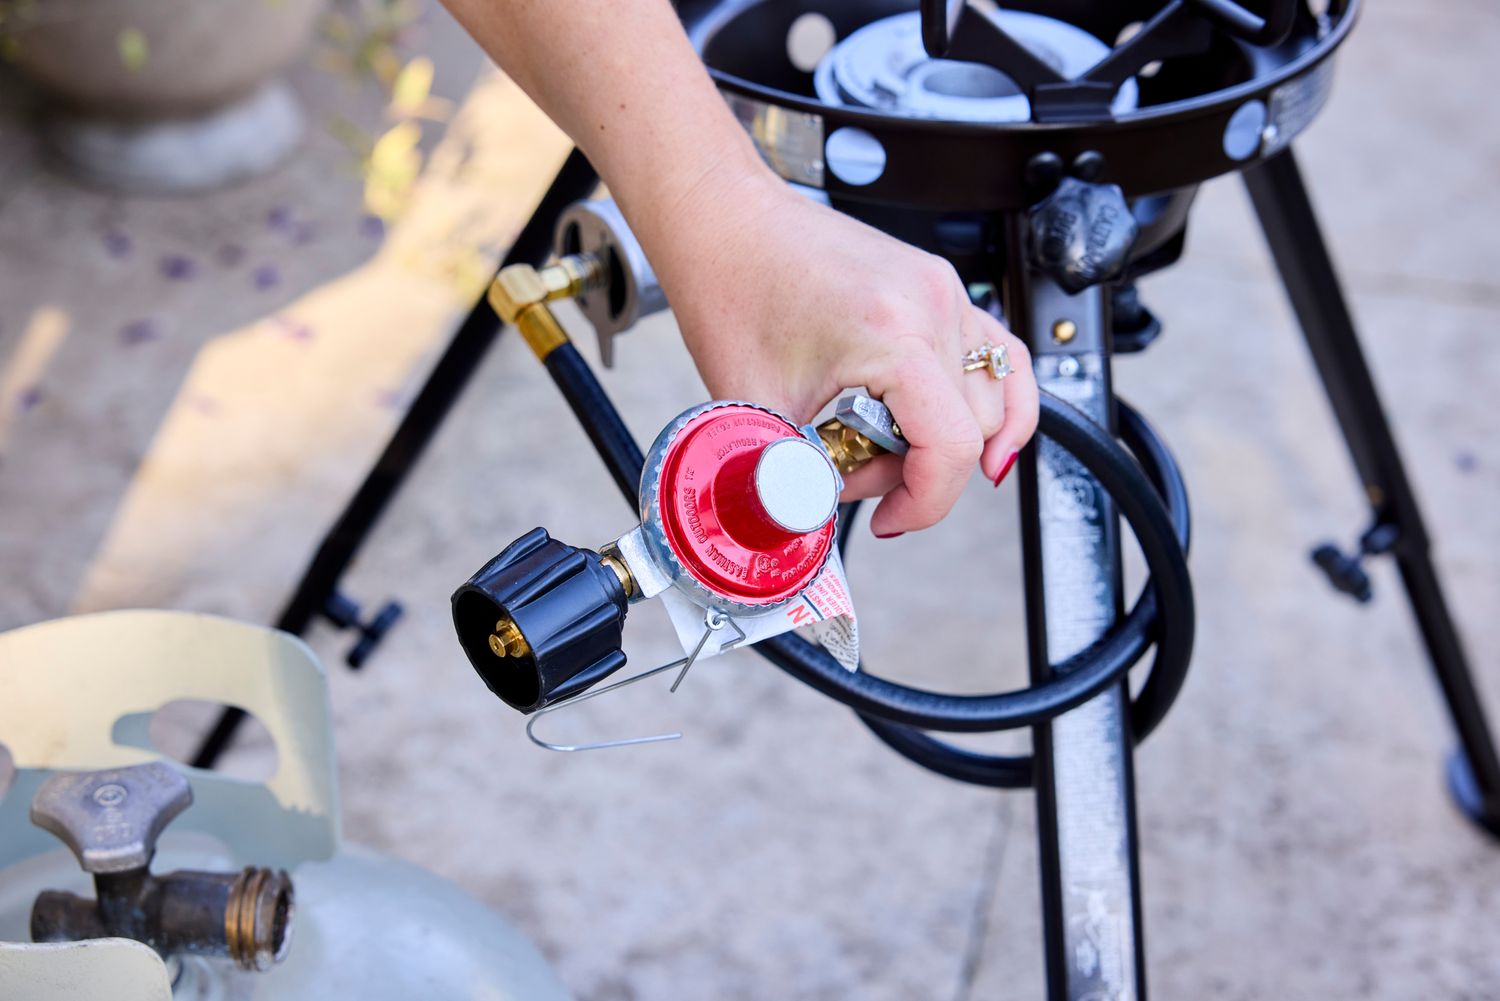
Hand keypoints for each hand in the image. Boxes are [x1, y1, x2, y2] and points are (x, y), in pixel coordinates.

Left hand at [642, 172, 1038, 537]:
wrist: (724, 221)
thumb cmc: (732, 289)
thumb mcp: (755, 403)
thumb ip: (794, 472)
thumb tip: (819, 521)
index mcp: (891, 334)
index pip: (949, 448)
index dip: (923, 504)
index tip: (887, 520)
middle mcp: (931, 305)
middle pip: (970, 429)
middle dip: (916, 472)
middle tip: (852, 472)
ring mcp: (943, 291)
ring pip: (992, 397)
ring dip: (949, 440)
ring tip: (886, 448)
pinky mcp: (940, 287)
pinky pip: (998, 355)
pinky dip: (996, 402)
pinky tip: (985, 438)